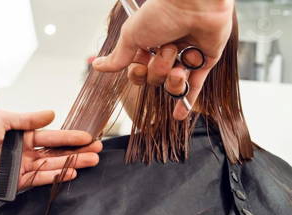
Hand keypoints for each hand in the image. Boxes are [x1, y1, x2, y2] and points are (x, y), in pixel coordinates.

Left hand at [0, 110, 101, 190]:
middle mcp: (27, 152)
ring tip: (92, 161)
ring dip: (72, 164)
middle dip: (78, 151)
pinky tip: (71, 172)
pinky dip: (54, 176)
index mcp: (25, 136)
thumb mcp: (4, 118)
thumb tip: (52, 114)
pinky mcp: (15, 182)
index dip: (71, 137)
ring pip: (52, 166)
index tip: (89, 137)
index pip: (53, 137)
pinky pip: (38, 179)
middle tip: (98, 151)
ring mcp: (22, 167)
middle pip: (57, 153)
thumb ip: (28, 119)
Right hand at [93, 0, 234, 119]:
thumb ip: (118, 57)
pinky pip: (195, 87)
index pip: (138, 72)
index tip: (139, 65)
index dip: (138, 74)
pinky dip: (187, 101)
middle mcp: (166, 51)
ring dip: (174, 80)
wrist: (195, 3)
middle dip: (159, 70)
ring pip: (173, 85)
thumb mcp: (132, 36)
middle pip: (155, 79)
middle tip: (168, 50)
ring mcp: (185, 57)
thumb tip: (97, 66)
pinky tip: (178, 116)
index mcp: (148, 44)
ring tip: (180, 67)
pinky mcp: (204, 61)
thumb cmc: (162, 13)